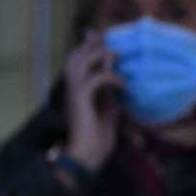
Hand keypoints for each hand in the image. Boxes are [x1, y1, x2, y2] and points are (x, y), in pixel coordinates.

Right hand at [62, 31, 122, 172]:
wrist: (88, 158)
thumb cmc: (98, 137)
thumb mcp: (108, 109)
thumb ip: (110, 90)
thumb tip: (116, 73)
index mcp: (76, 90)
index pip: (78, 61)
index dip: (89, 47)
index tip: (105, 37)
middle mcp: (71, 89)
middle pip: (75, 56)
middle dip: (92, 45)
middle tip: (110, 40)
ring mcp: (73, 94)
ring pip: (79, 62)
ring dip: (98, 55)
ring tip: (116, 56)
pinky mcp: (80, 101)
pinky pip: (95, 80)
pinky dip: (110, 77)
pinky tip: (124, 84)